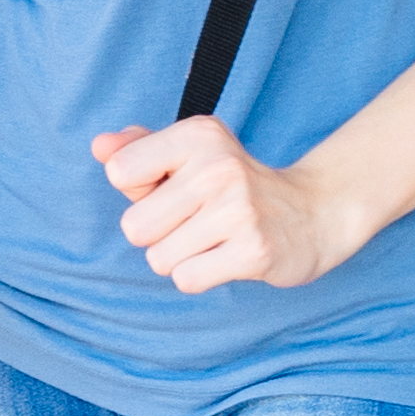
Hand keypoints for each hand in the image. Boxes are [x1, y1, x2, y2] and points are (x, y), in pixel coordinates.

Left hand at [87, 117, 356, 295]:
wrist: (315, 212)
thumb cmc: (234, 184)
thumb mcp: (192, 153)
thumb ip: (140, 148)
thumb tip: (99, 146)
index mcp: (198, 135)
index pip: (120, 171)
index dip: (139, 192)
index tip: (173, 188)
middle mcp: (218, 167)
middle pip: (134, 227)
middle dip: (157, 234)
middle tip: (195, 221)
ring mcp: (238, 209)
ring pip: (159, 259)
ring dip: (180, 258)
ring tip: (214, 238)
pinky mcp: (254, 250)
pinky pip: (187, 280)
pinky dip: (201, 275)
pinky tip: (228, 256)